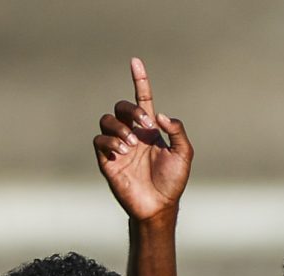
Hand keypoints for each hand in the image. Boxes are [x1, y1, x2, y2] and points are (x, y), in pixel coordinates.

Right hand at [94, 57, 190, 220]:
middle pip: (121, 107)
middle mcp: (132, 134)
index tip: (135, 61)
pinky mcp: (106, 160)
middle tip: (145, 126)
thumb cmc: (172, 182)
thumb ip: (177, 131)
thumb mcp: (183, 154)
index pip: (142, 98)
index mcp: (149, 130)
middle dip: (131, 111)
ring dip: (119, 128)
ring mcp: (118, 146)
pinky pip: (99, 140)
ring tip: (131, 146)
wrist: (158, 206)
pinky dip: (109, 142)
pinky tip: (121, 153)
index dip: (139, 80)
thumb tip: (159, 115)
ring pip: (106, 120)